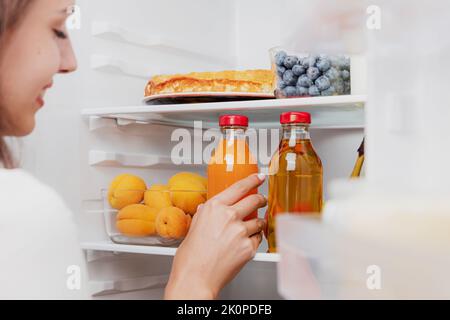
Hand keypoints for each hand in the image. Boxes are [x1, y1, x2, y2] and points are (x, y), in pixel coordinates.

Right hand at [165, 173, 266, 299]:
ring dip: (257, 223)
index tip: (259, 177)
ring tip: (250, 228)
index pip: (239, 187)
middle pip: (254, 200)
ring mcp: (241, 232)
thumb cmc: (190, 257)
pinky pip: (258, 239)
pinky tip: (244, 243)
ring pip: (259, 221)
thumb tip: (206, 210)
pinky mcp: (249, 247)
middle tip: (261, 200)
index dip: (252, 180)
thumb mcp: (193, 228)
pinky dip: (254, 239)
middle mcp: (229, 216)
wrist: (195, 279)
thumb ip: (203, 216)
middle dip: (261, 199)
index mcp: (214, 208)